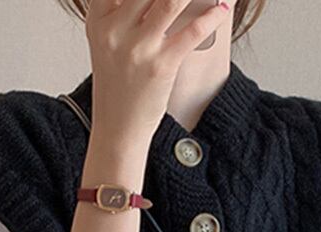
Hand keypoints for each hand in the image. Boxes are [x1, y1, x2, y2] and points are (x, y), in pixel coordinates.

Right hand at [85, 0, 232, 139]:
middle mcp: (115, 30)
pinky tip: (221, 7)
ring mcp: (138, 48)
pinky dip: (211, 16)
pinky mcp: (161, 66)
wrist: (117, 131)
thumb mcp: (105, 42)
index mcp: (99, 20)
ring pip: (171, 0)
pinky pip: (191, 31)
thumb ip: (119, 10)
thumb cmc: (116, 85)